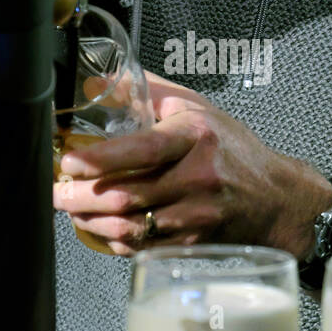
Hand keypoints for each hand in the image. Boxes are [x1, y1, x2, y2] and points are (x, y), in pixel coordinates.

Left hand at [53, 72, 331, 257]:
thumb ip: (146, 92)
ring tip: (71, 209)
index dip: (100, 159)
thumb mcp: (196, 108)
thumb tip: (97, 83)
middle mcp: (197, 177)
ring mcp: (196, 215)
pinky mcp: (193, 243)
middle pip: (126, 194)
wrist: (276, 199)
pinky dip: (114, 240)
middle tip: (56, 191)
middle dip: (79, 197)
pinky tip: (100, 228)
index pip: (143, 149)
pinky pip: (143, 247)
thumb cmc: (232, 150)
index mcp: (195, 137)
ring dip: (91, 221)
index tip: (68, 162)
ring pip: (130, 226)